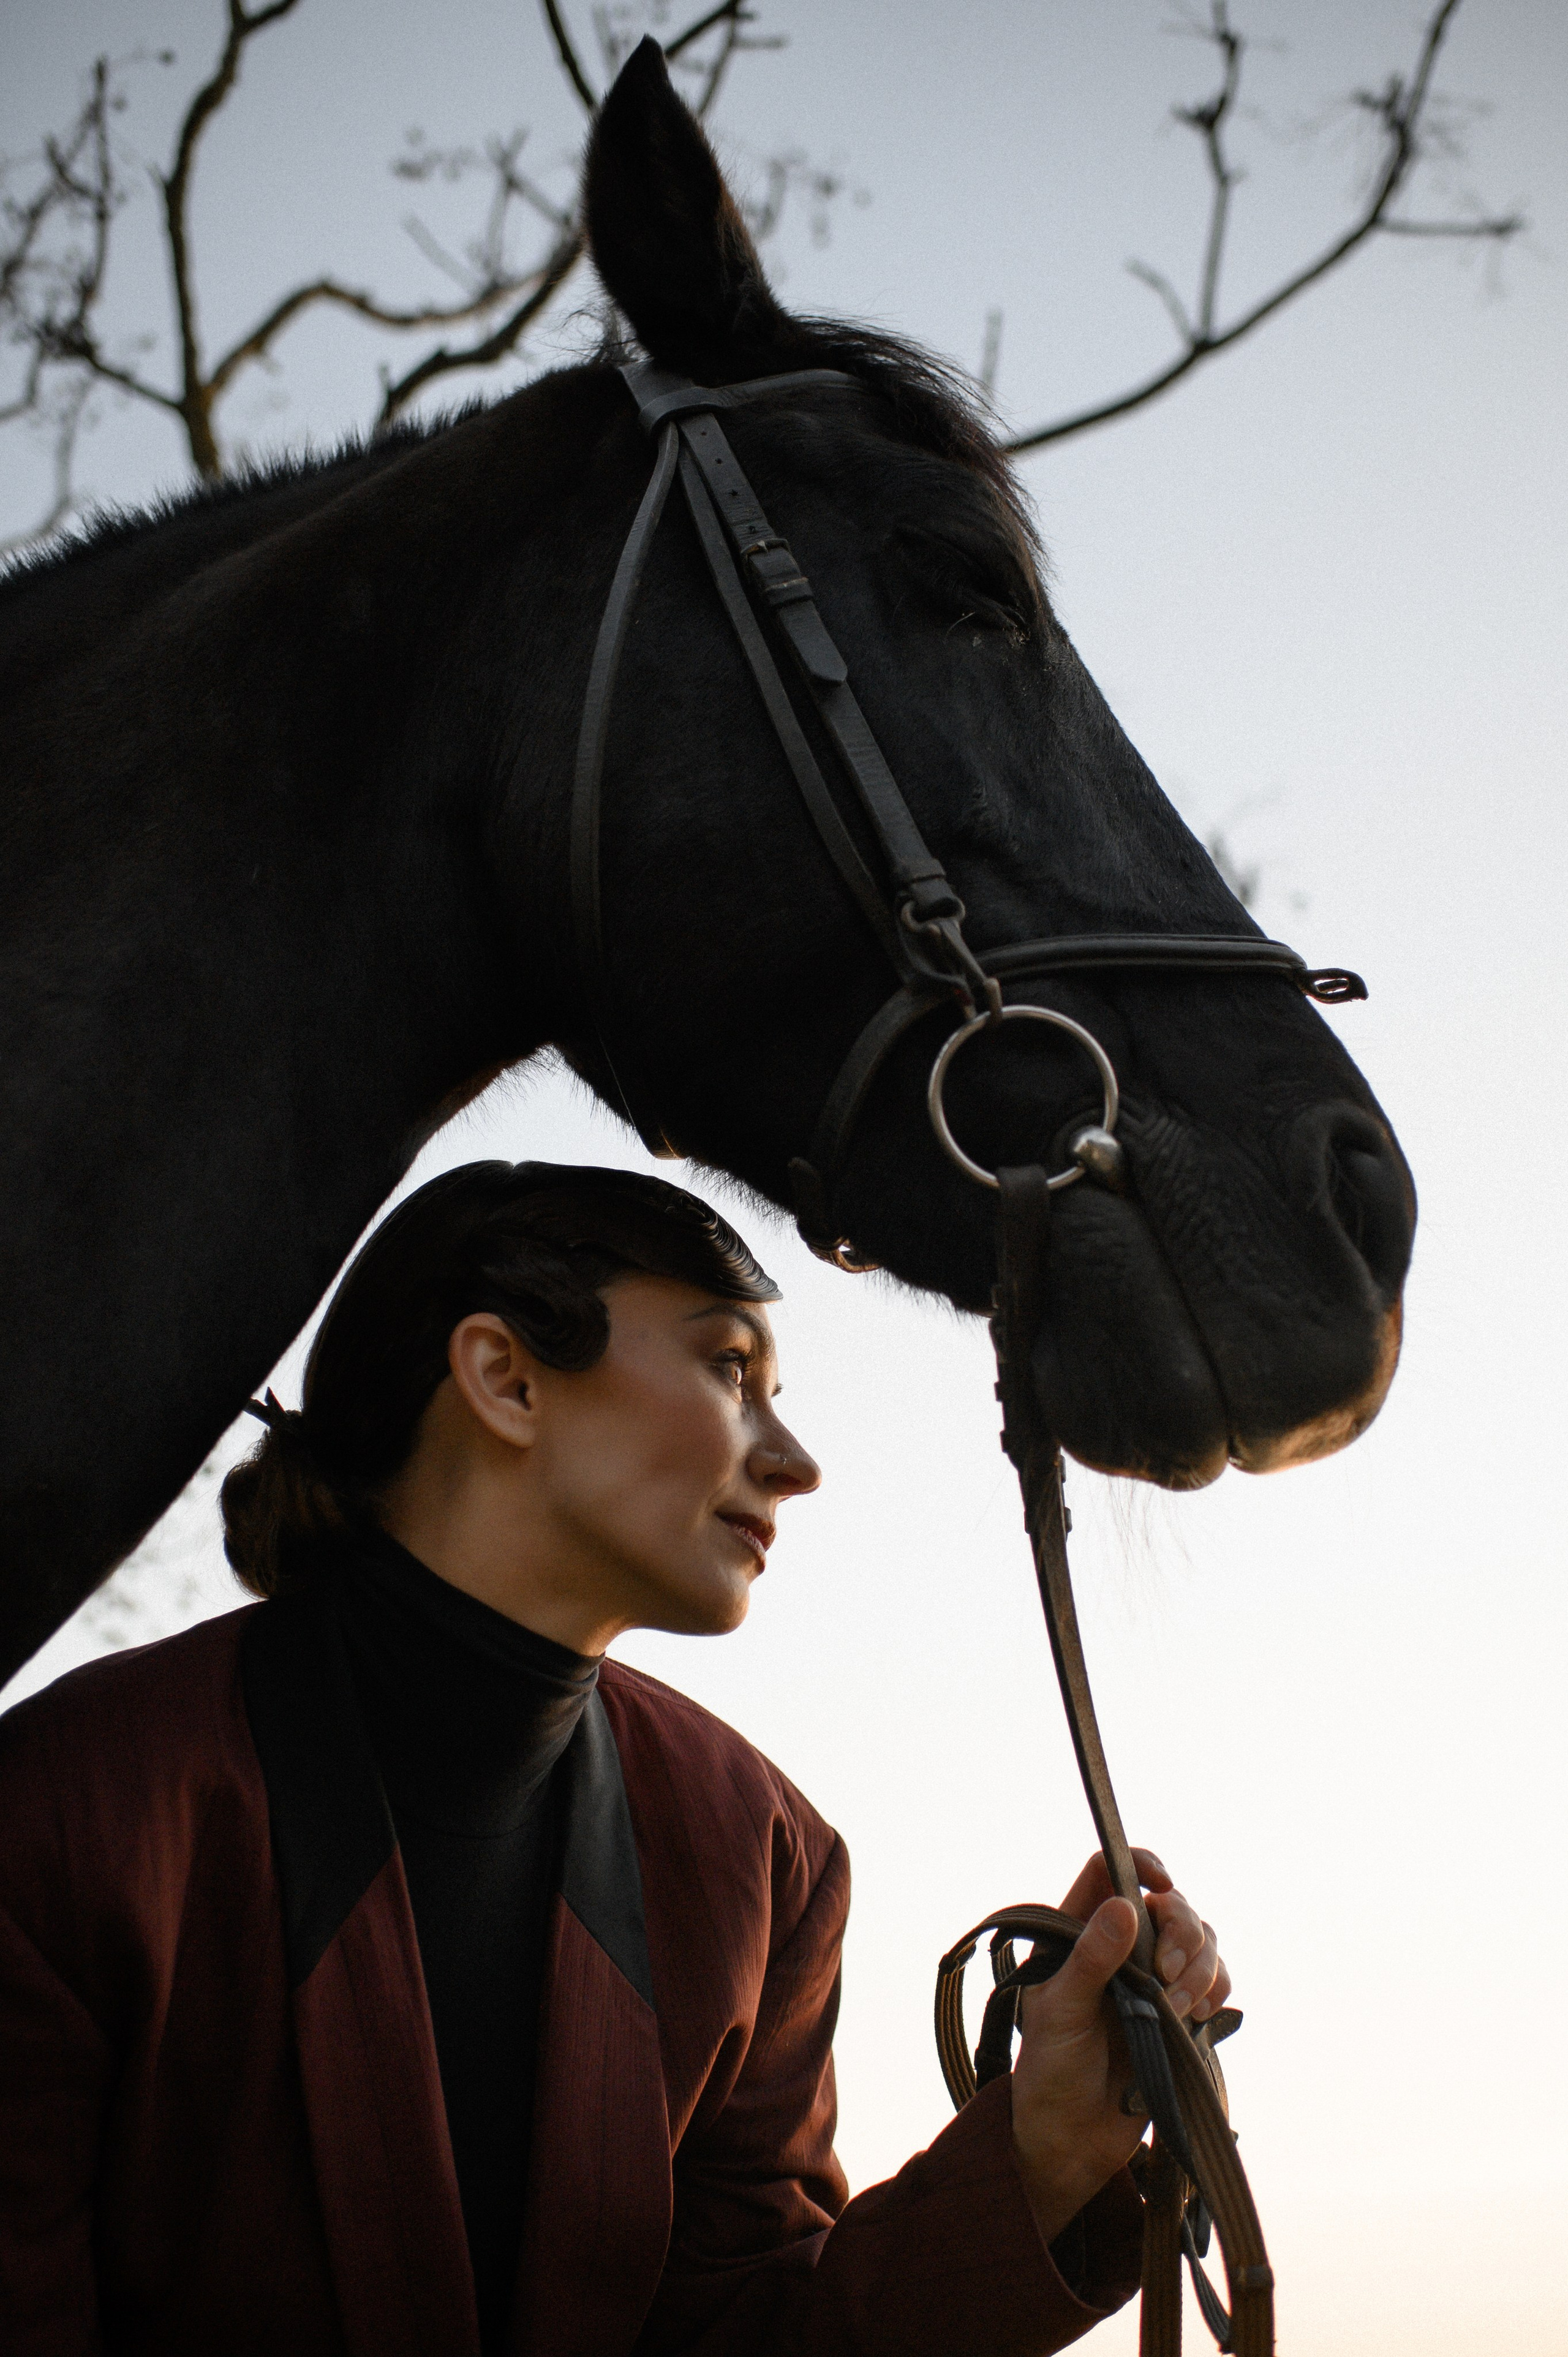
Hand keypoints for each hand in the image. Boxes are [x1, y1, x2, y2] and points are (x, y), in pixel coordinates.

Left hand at [1008, 1847, 1230, 2246]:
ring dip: (1200, 1965)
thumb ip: (1091, 1959)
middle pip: (1167, 1904)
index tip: (1160, 1884)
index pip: (1109, 1871)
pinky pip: (1213, 1980)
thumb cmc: (1050, 2071)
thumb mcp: (1061, 2011)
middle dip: (1179, 1931)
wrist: (1073, 2141)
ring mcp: (1152, 1979)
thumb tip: (1125, 1906)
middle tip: (1166, 1974)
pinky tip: (1197, 2015)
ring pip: (1197, 1939)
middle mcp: (1118, 1948)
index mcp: (1078, 1932)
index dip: (1138, 1864)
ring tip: (1179, 2007)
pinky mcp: (1178, 2012)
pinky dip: (1215, 1988)